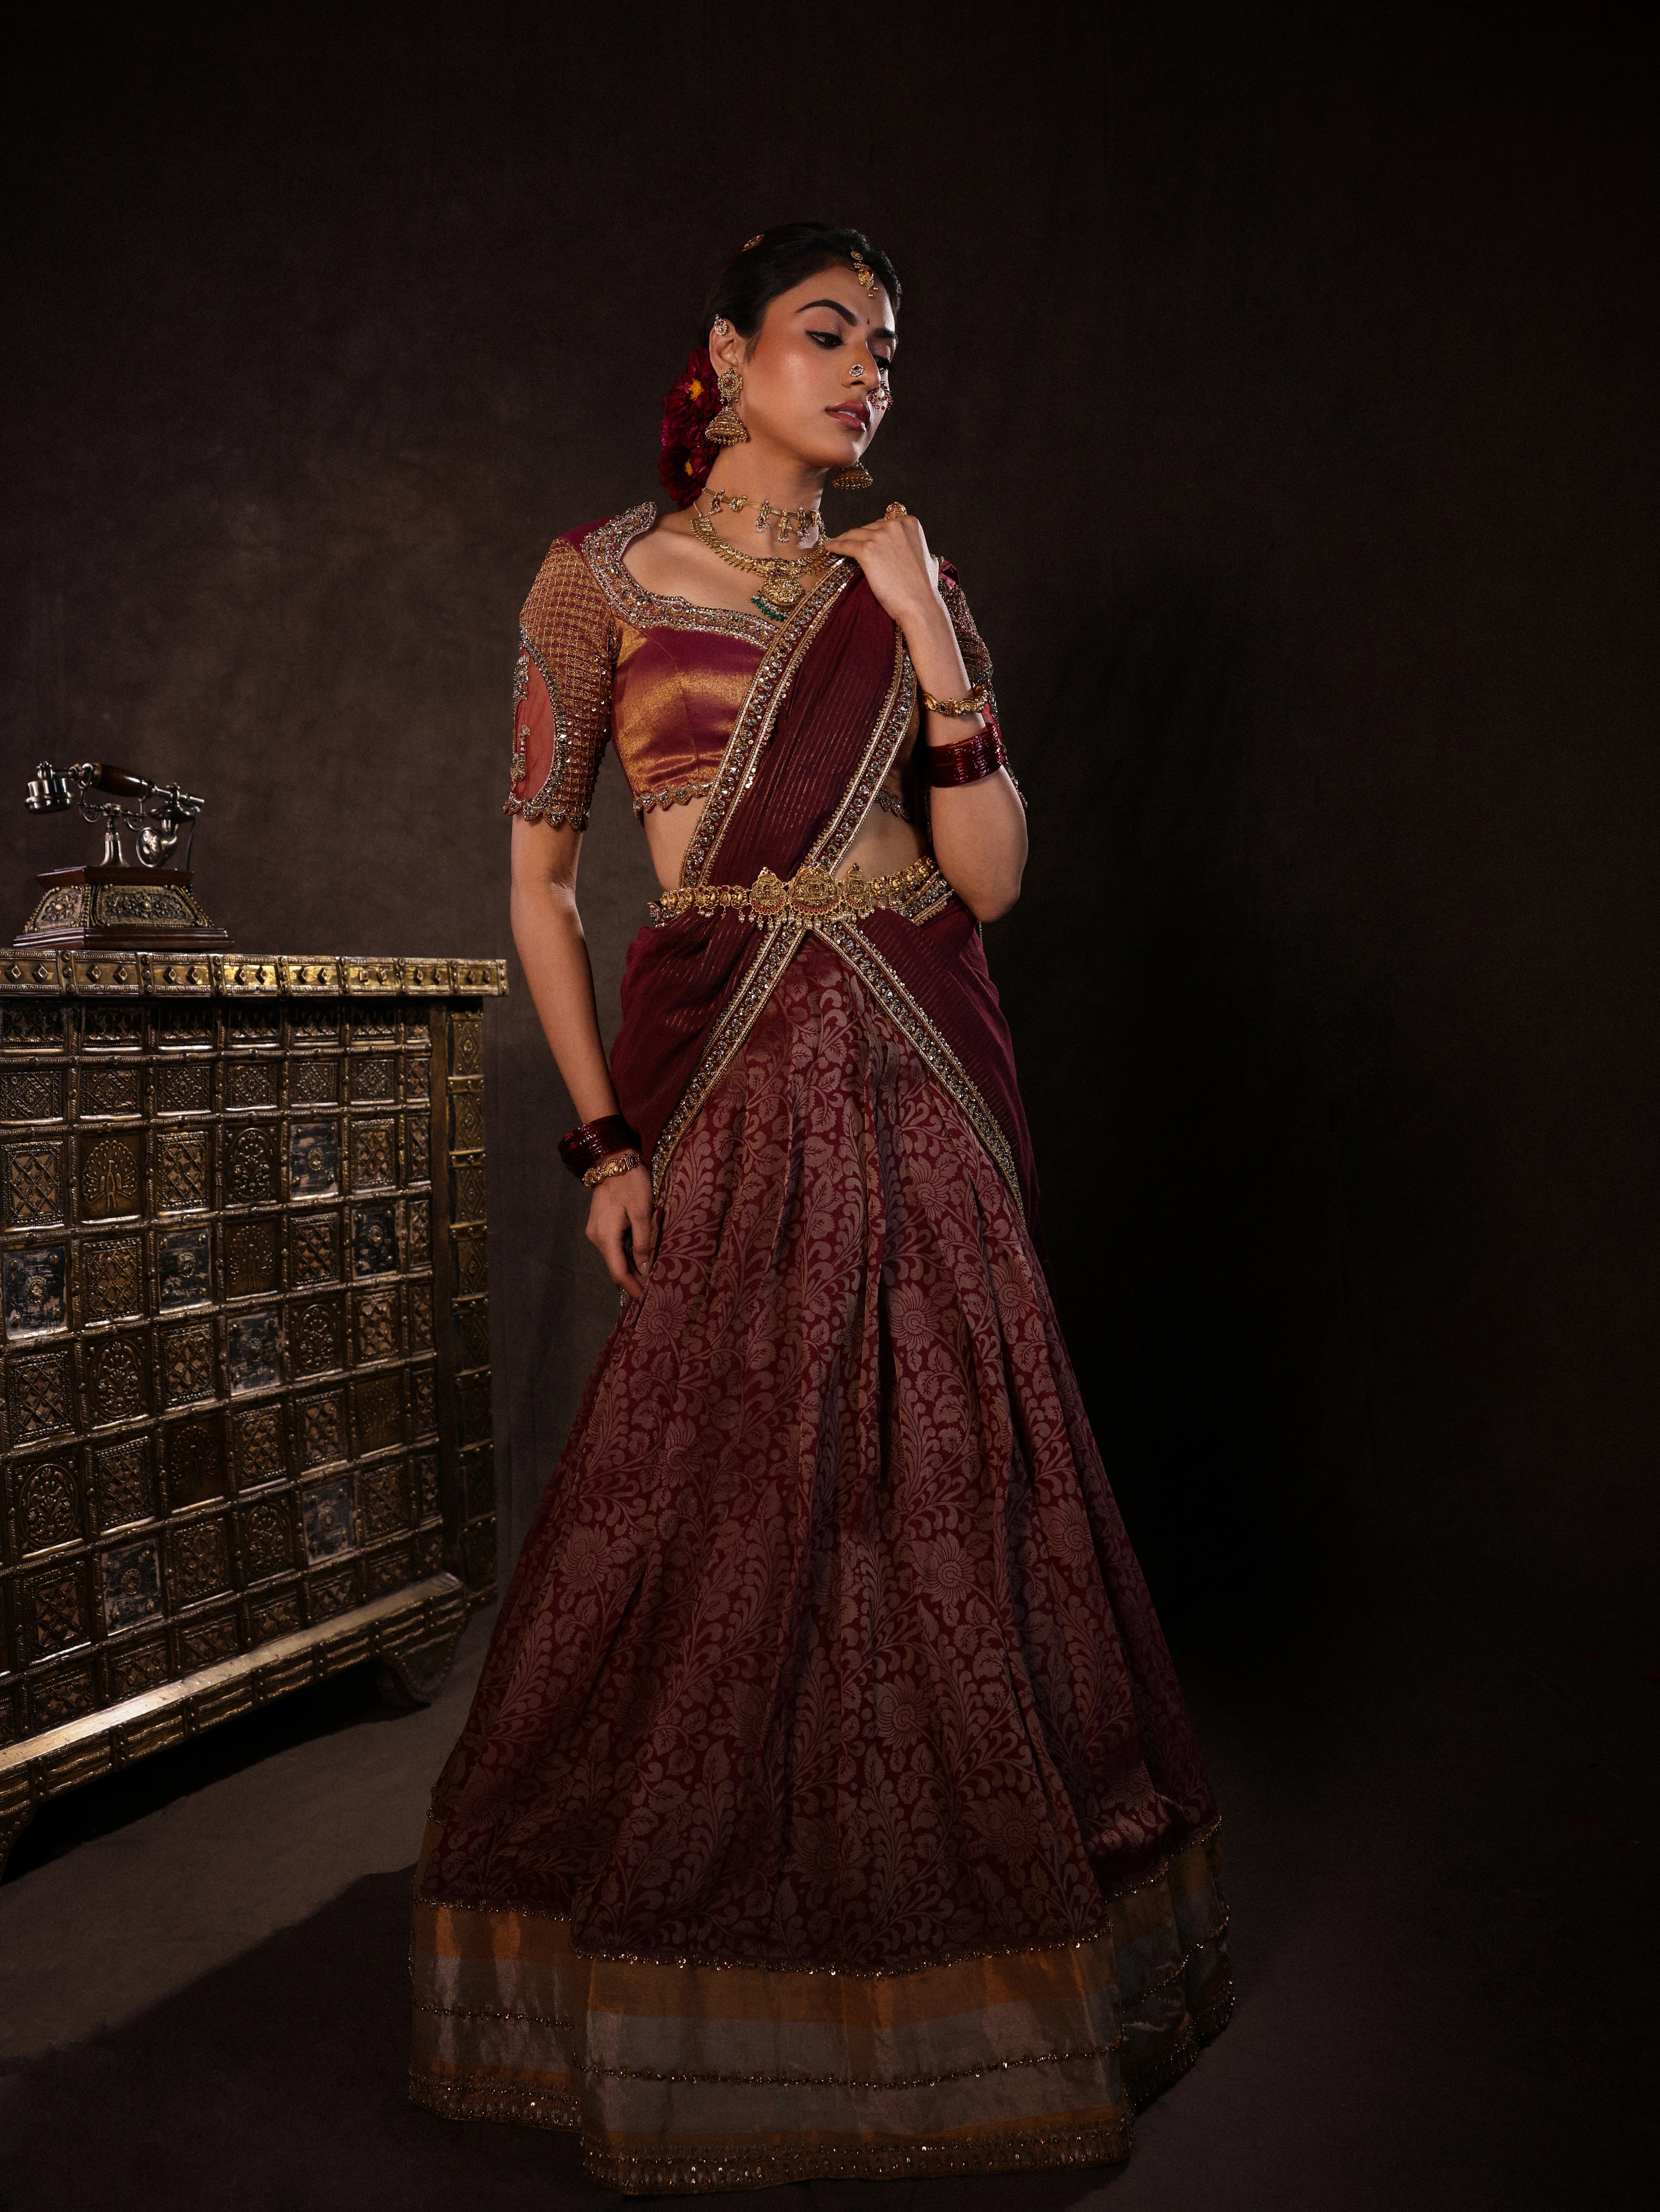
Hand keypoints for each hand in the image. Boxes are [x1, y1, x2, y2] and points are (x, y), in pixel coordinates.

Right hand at [585, 1162, 656, 1298]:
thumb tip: (645, 1270)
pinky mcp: (598, 1225)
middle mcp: (596, 1238)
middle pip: (615, 1267)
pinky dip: (624, 1256)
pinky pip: (612, 1247)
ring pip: (613, 1257)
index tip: (646, 1299)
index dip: (632, 1288)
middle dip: (632, 1280)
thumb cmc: (632, 1184)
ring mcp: (595, 1231)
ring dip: (629, 1268)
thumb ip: (643, 1243)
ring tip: (648, 1278)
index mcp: (606, 1237)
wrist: (613, 1160)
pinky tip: (637, 1259)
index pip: (618, 1272)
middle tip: (651, 1291)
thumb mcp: (643, 1213)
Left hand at [823, 509, 941, 629]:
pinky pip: (846, 545)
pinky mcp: (867, 550)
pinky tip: (829, 547)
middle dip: (859, 537)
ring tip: (834, 544)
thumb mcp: (927, 558)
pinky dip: (835, 546)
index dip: (873, 533)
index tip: (864, 538)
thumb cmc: (923, 587)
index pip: (883, 524)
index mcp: (909, 523)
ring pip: (855, 535)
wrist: (918, 604)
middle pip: (869, 528)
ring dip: (843, 539)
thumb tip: (920, 552)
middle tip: (848, 543)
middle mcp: (895, 524)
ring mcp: (880, 536)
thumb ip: (917, 549)